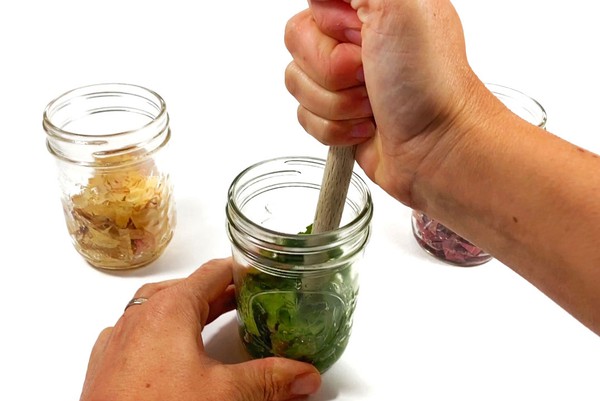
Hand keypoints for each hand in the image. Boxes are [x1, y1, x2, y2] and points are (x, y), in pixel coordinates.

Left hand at [80, 258, 320, 400]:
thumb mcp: (226, 395)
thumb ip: (270, 380)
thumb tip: (304, 375)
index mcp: (169, 308)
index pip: (213, 273)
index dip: (240, 269)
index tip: (260, 271)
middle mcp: (140, 316)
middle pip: (188, 290)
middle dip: (220, 294)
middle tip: (248, 299)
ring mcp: (119, 339)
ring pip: (160, 308)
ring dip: (190, 310)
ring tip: (213, 318)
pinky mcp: (108, 364)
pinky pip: (139, 331)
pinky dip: (162, 331)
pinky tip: (170, 347)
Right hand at [285, 0, 493, 205]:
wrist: (438, 148)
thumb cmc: (431, 83)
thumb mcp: (402, 3)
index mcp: (370, 4)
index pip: (315, 2)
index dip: (328, 24)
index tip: (360, 36)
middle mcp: (356, 37)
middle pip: (297, 41)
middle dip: (332, 69)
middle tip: (370, 74)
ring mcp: (344, 78)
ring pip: (297, 82)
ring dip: (336, 102)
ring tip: (372, 104)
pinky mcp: (336, 113)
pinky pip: (304, 116)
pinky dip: (335, 128)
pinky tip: (366, 126)